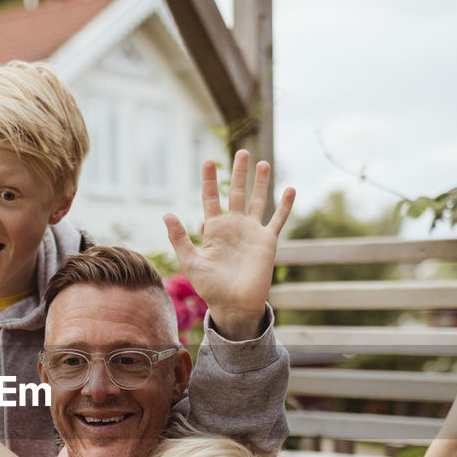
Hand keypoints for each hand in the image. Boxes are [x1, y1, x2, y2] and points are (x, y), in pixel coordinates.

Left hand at [164, 150, 295, 340]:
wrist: (233, 305)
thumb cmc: (210, 287)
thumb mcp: (190, 261)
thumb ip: (179, 238)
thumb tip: (166, 214)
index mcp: (213, 228)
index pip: (210, 197)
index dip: (209, 179)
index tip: (208, 160)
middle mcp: (233, 226)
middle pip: (236, 192)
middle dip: (239, 173)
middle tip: (242, 152)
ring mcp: (251, 232)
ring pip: (257, 200)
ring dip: (260, 182)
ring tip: (262, 162)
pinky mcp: (267, 241)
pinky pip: (278, 220)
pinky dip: (285, 205)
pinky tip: (290, 188)